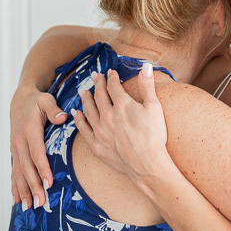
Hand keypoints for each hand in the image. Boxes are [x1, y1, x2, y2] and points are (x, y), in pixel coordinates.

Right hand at [10, 85, 67, 208]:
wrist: (20, 101)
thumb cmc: (37, 102)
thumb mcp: (46, 100)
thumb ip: (53, 110)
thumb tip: (62, 118)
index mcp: (29, 131)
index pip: (37, 153)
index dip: (42, 168)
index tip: (49, 183)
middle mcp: (20, 142)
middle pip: (27, 168)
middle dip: (33, 186)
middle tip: (41, 202)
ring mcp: (15, 149)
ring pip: (19, 173)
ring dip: (24, 191)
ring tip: (29, 207)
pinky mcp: (15, 153)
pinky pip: (14, 172)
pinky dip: (15, 187)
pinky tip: (17, 200)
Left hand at [72, 66, 170, 186]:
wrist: (147, 164)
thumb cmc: (154, 137)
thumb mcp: (155, 108)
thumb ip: (147, 86)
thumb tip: (146, 66)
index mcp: (122, 104)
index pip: (113, 86)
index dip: (111, 78)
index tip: (110, 73)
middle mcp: (107, 115)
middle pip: (99, 95)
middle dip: (97, 84)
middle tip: (95, 77)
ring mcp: (100, 130)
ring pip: (88, 109)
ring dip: (85, 98)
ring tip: (84, 92)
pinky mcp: (96, 145)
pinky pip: (83, 129)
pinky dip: (79, 119)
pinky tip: (76, 113)